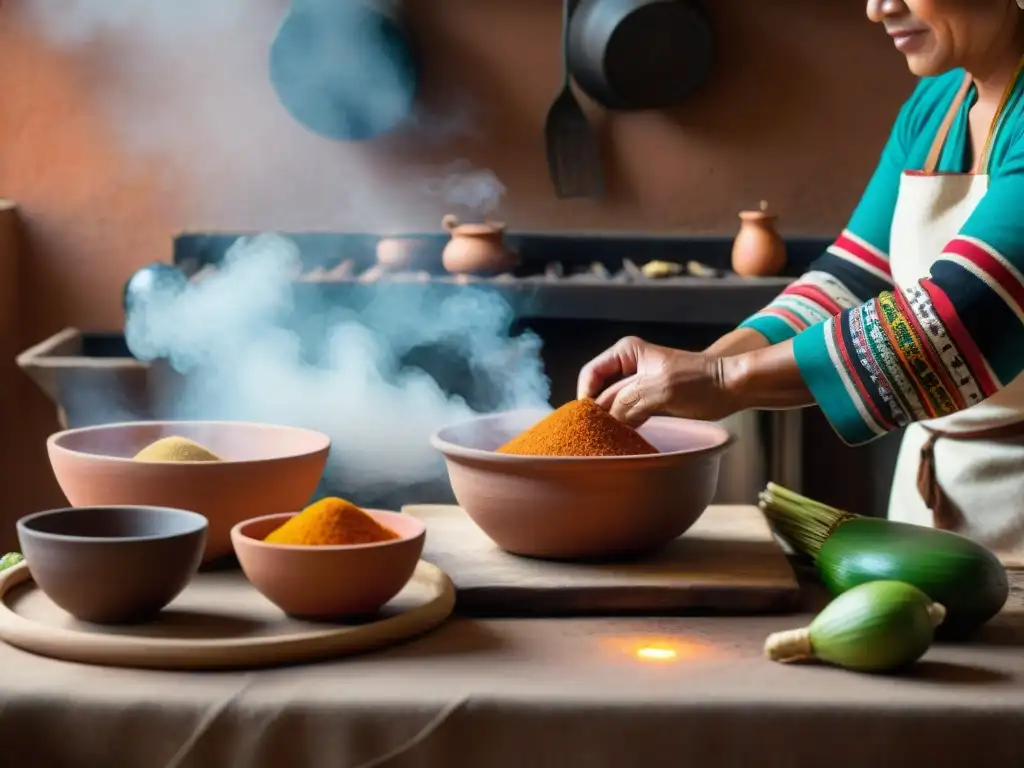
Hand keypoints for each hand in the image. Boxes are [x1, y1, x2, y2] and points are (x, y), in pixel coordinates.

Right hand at [576, 336, 738, 426]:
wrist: (730, 387)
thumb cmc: (699, 381)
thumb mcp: (659, 390)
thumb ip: (628, 403)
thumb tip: (606, 422)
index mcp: (627, 353)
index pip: (592, 374)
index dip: (586, 396)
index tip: (588, 419)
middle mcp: (628, 366)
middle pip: (601, 392)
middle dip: (598, 413)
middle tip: (595, 437)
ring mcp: (638, 385)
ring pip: (613, 406)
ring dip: (610, 422)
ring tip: (606, 441)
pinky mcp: (649, 401)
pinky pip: (627, 415)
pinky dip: (623, 427)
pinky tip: (622, 440)